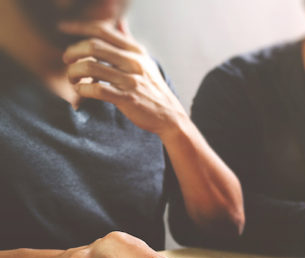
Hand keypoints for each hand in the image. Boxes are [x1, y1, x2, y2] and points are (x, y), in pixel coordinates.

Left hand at [60, 19, 185, 137]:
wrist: (170, 116)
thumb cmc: (153, 89)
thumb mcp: (145, 62)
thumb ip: (129, 42)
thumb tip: (120, 22)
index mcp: (135, 51)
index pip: (102, 31)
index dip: (78, 27)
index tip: (62, 29)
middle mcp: (133, 62)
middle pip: (92, 46)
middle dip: (72, 52)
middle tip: (66, 60)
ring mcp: (130, 80)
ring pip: (90, 67)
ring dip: (73, 72)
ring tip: (71, 78)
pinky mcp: (127, 98)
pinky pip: (96, 89)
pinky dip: (82, 90)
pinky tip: (80, 91)